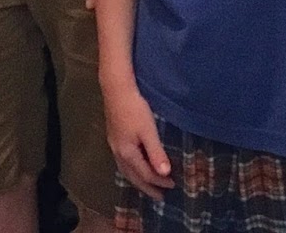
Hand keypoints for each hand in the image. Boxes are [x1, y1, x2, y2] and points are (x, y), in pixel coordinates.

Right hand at [104, 83, 171, 201]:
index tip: (173, 185)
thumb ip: (156, 153)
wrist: (116, 88)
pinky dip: (132, 169)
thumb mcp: (148, 130)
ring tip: (147, 185)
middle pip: (133, 176)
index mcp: (127, 153)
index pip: (145, 174)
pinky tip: (135, 165)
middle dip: (147, 187)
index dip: (159, 182)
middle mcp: (118, 153)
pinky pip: (123, 162)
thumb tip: (165, 174)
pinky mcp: (113, 136)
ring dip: (138, 180)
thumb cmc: (134, 108)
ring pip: (126, 170)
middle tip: (159, 197)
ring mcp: (114, 145)